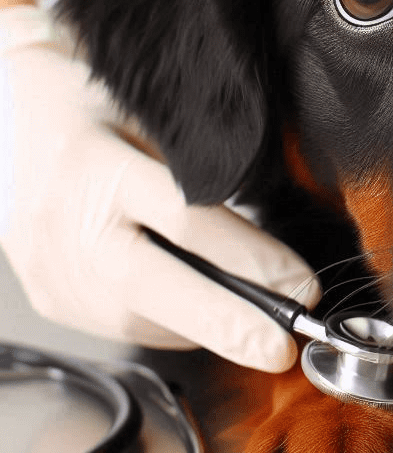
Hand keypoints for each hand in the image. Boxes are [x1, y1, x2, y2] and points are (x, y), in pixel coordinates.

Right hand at [0, 8, 319, 370]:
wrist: (2, 120)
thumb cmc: (85, 103)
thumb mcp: (147, 113)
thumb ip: (199, 166)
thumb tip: (265, 232)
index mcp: (97, 166)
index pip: (187, 223)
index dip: (251, 260)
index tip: (302, 285)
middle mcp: (68, 224)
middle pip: (154, 290)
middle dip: (227, 325)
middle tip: (281, 348)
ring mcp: (52, 268)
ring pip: (137, 320)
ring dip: (206, 330)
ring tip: (258, 327)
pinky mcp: (51, 297)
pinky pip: (119, 326)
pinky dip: (172, 326)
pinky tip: (206, 317)